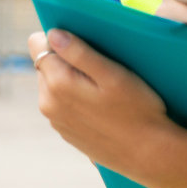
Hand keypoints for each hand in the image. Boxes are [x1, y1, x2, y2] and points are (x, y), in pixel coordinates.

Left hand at [27, 28, 173, 173]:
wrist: (148, 153)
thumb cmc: (137, 109)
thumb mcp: (113, 74)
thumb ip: (79, 53)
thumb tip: (53, 34)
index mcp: (57, 84)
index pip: (38, 45)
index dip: (58, 37)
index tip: (82, 40)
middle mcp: (48, 103)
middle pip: (46, 65)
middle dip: (67, 59)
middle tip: (101, 66)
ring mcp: (56, 120)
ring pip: (54, 85)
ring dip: (72, 79)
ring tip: (104, 86)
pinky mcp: (66, 132)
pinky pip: (63, 104)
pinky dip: (77, 98)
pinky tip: (103, 105)